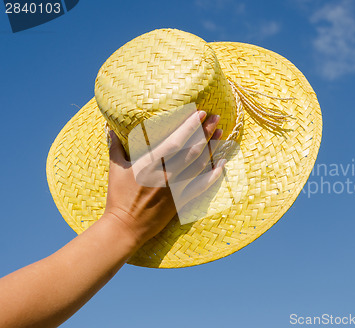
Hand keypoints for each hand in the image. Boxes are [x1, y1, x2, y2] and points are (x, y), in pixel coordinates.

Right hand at [103, 110, 224, 246]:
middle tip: (216, 118)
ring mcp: (176, 189)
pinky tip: (223, 162)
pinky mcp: (182, 201)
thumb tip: (109, 127)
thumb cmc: (118, 197)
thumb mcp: (115, 169)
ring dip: (212, 147)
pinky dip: (215, 174)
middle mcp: (166, 175)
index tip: (200, 112)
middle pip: (193, 150)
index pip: (175, 141)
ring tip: (220, 132)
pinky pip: (203, 186)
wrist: (126, 227)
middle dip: (206, 132)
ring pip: (200, 165)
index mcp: (149, 165)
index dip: (190, 126)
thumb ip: (115, 146)